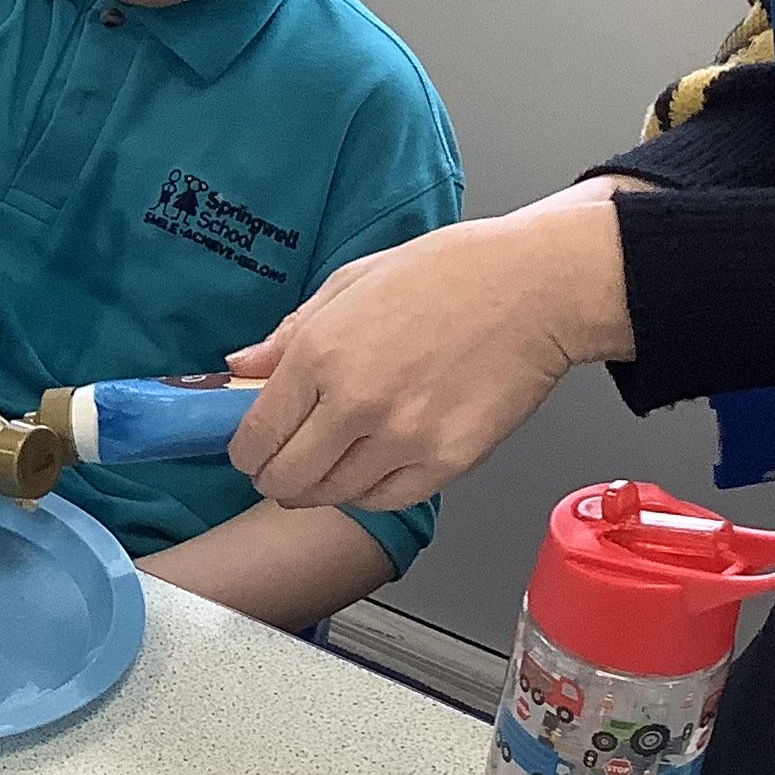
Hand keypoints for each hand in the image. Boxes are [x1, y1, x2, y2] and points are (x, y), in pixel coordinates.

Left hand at [227, 195, 633, 509]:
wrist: (535, 288)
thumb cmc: (450, 274)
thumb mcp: (350, 283)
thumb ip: (288, 334)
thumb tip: (239, 366)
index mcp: (321, 352)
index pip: (255, 435)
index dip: (244, 451)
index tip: (250, 449)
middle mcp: (355, 402)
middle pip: (285, 479)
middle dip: (274, 477)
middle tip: (282, 465)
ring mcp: (402, 437)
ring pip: (332, 497)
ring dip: (320, 487)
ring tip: (330, 463)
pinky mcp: (446, 461)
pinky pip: (385, 500)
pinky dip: (369, 491)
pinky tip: (374, 464)